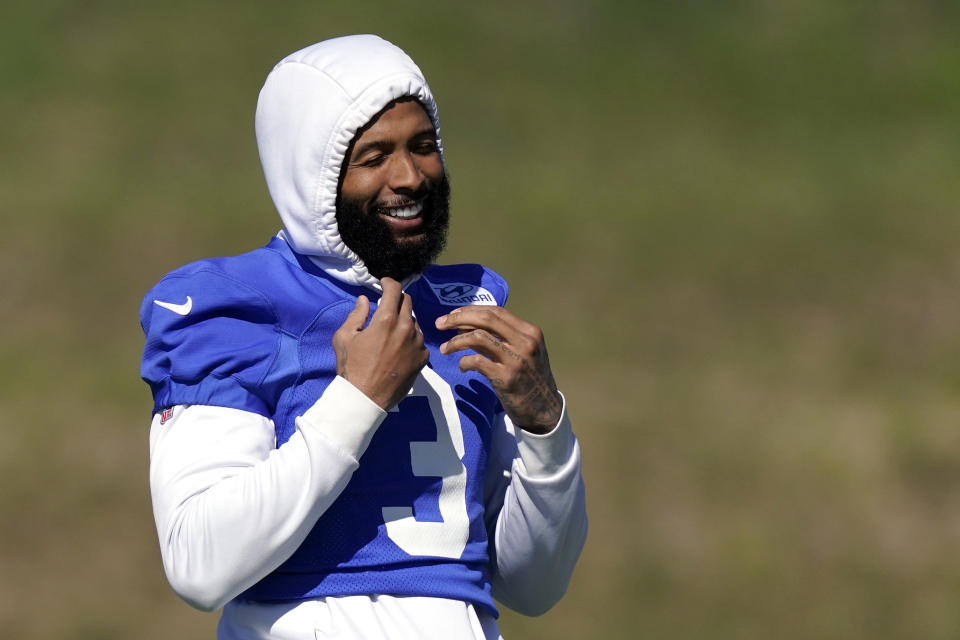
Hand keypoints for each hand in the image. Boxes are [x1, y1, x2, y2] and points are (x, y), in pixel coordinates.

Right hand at [332, 278, 428, 409]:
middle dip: (397, 299)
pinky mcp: (423, 358)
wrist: (365, 398)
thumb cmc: (351, 367)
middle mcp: (406, 328)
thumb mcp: (344, 337)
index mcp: (386, 320)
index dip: (389, 283)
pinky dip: (410, 339)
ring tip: (391, 331)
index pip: (395, 289)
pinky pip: (419, 340)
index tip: (384, 284)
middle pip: (407, 302)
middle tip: (387, 305)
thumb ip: (356, 314)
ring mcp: (417, 343)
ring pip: (414, 321)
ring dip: (404, 320)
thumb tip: (364, 300)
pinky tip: (399, 348)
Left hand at [436, 306, 561, 433]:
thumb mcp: (524, 352)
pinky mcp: (506, 377)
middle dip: (458, 317)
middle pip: (486, 318)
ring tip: (445, 348)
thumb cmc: (529, 379)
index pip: (496, 311)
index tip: (453, 315)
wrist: (544, 409)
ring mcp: (516, 359)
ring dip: (456, 341)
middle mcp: (525, 342)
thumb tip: (467, 326)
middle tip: (440, 324)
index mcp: (530, 331)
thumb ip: (503, 338)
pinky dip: (464, 361)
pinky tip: (462, 366)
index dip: (470, 310)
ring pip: (478, 337)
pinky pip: (477, 361)